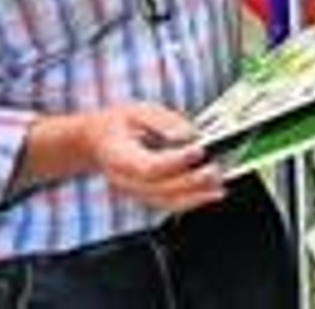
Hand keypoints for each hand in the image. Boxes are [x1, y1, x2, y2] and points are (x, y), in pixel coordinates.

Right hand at [80, 103, 224, 213]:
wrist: (96, 142)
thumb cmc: (117, 124)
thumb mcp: (137, 110)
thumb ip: (163, 121)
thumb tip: (188, 134)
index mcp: (119, 157)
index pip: (149, 166)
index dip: (175, 161)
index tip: (198, 149)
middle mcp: (125, 180)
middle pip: (160, 188)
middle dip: (192, 182)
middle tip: (215, 170)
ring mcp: (134, 192)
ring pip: (166, 203)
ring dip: (196, 198)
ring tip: (219, 188)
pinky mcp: (145, 196)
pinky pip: (169, 204)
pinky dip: (192, 201)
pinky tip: (210, 194)